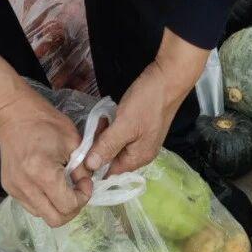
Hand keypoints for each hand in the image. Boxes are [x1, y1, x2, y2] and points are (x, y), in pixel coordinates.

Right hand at [0, 57, 91, 226]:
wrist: (13, 113)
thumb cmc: (46, 123)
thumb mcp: (73, 142)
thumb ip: (82, 169)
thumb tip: (85, 187)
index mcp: (42, 172)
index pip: (68, 205)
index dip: (83, 198)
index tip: (86, 183)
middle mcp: (26, 186)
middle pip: (55, 219)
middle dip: (71, 209)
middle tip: (77, 193)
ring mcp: (15, 189)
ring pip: (43, 216)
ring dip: (58, 207)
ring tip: (63, 189)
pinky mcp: (9, 189)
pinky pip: (32, 207)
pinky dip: (45, 203)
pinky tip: (49, 187)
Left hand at [85, 29, 209, 175]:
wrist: (168, 79)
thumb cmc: (147, 103)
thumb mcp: (124, 125)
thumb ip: (107, 146)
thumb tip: (90, 166)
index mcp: (138, 159)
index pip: (111, 172)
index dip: (95, 164)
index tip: (83, 149)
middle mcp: (141, 155)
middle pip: (112, 159)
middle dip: (100, 146)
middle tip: (96, 127)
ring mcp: (142, 142)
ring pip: (116, 146)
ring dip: (106, 135)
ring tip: (104, 119)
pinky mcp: (141, 130)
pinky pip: (122, 136)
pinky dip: (113, 128)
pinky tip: (111, 117)